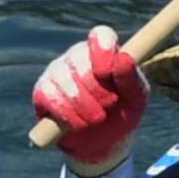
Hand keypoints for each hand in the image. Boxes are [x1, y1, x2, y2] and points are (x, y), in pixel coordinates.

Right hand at [30, 26, 144, 171]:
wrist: (103, 142)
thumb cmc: (123, 112)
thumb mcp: (136, 98)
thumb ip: (131, 78)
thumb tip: (124, 57)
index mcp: (105, 50)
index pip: (101, 35)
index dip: (103, 50)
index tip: (107, 73)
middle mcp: (78, 55)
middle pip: (81, 61)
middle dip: (98, 90)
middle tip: (110, 105)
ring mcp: (57, 71)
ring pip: (65, 80)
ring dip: (84, 105)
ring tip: (97, 118)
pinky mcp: (42, 90)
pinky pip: (49, 96)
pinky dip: (67, 114)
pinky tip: (79, 123)